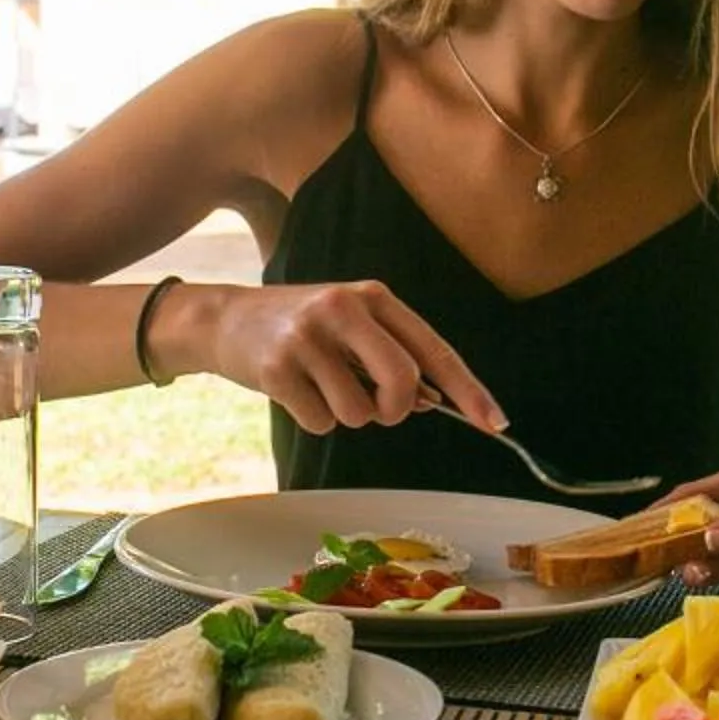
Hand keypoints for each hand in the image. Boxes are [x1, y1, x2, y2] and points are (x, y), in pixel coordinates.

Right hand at [178, 279, 505, 437]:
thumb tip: (431, 402)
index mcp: (374, 297)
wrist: (224, 318)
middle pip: (402, 381)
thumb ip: (393, 359)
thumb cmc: (302, 329)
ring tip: (320, 386)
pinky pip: (321, 422)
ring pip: (359, 412)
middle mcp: (344, 308)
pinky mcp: (278, 368)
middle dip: (395, 410)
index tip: (494, 422)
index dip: (468, 389)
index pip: (434, 349)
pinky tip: (294, 391)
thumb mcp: (351, 329)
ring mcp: (308, 337)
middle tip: (378, 408)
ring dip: (346, 415)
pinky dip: (314, 419)